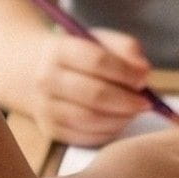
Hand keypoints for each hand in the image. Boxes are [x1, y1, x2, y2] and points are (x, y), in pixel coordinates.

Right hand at [27, 28, 156, 145]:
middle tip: (146, 102)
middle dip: (127, 101)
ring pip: (90, 119)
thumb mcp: (97, 40)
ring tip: (133, 112)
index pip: (96, 60)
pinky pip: (85, 137)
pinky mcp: (50, 129)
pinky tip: (119, 121)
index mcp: (58, 50)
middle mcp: (47, 79)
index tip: (144, 78)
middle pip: (94, 94)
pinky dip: (108, 132)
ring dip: (120, 118)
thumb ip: (125, 48)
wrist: (32, 71)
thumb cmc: (76, 55)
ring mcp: (46, 107)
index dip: (125, 71)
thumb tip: (143, 71)